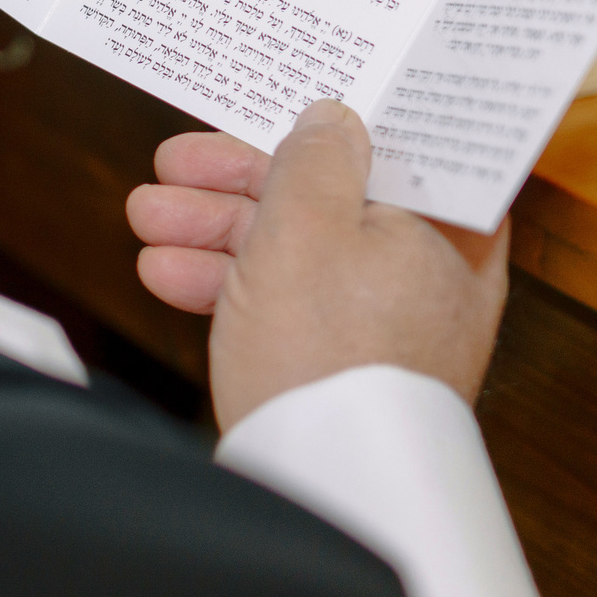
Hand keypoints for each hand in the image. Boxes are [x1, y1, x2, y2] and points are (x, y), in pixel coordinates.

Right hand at [125, 102, 509, 429]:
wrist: (326, 494)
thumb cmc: (330, 355)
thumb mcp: (305, 228)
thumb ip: (314, 158)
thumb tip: (331, 117)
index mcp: (451, 224)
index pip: (395, 146)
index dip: (328, 119)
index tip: (271, 102)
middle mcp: (433, 272)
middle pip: (331, 197)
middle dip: (240, 182)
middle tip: (174, 164)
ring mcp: (388, 324)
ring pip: (298, 252)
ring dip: (216, 230)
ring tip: (146, 218)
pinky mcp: (345, 367)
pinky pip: (288, 305)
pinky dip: (231, 285)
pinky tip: (164, 273)